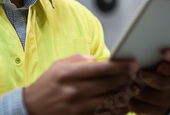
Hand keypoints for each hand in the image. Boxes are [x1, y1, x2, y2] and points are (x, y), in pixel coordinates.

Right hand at [23, 54, 137, 114]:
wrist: (32, 109)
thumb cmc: (47, 85)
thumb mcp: (58, 66)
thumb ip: (78, 59)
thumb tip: (98, 59)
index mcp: (69, 74)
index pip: (101, 69)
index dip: (120, 66)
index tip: (133, 64)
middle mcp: (75, 91)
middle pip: (109, 85)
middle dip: (127, 79)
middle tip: (137, 76)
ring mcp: (79, 108)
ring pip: (111, 102)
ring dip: (125, 96)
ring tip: (132, 90)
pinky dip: (116, 110)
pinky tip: (122, 105)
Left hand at [128, 49, 169, 114]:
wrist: (136, 85)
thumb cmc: (139, 65)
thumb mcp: (142, 55)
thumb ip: (143, 51)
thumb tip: (136, 46)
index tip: (164, 53)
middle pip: (165, 81)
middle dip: (149, 77)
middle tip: (135, 74)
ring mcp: (167, 95)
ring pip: (156, 96)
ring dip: (139, 91)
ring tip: (127, 86)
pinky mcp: (159, 108)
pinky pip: (147, 108)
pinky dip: (135, 103)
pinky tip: (126, 98)